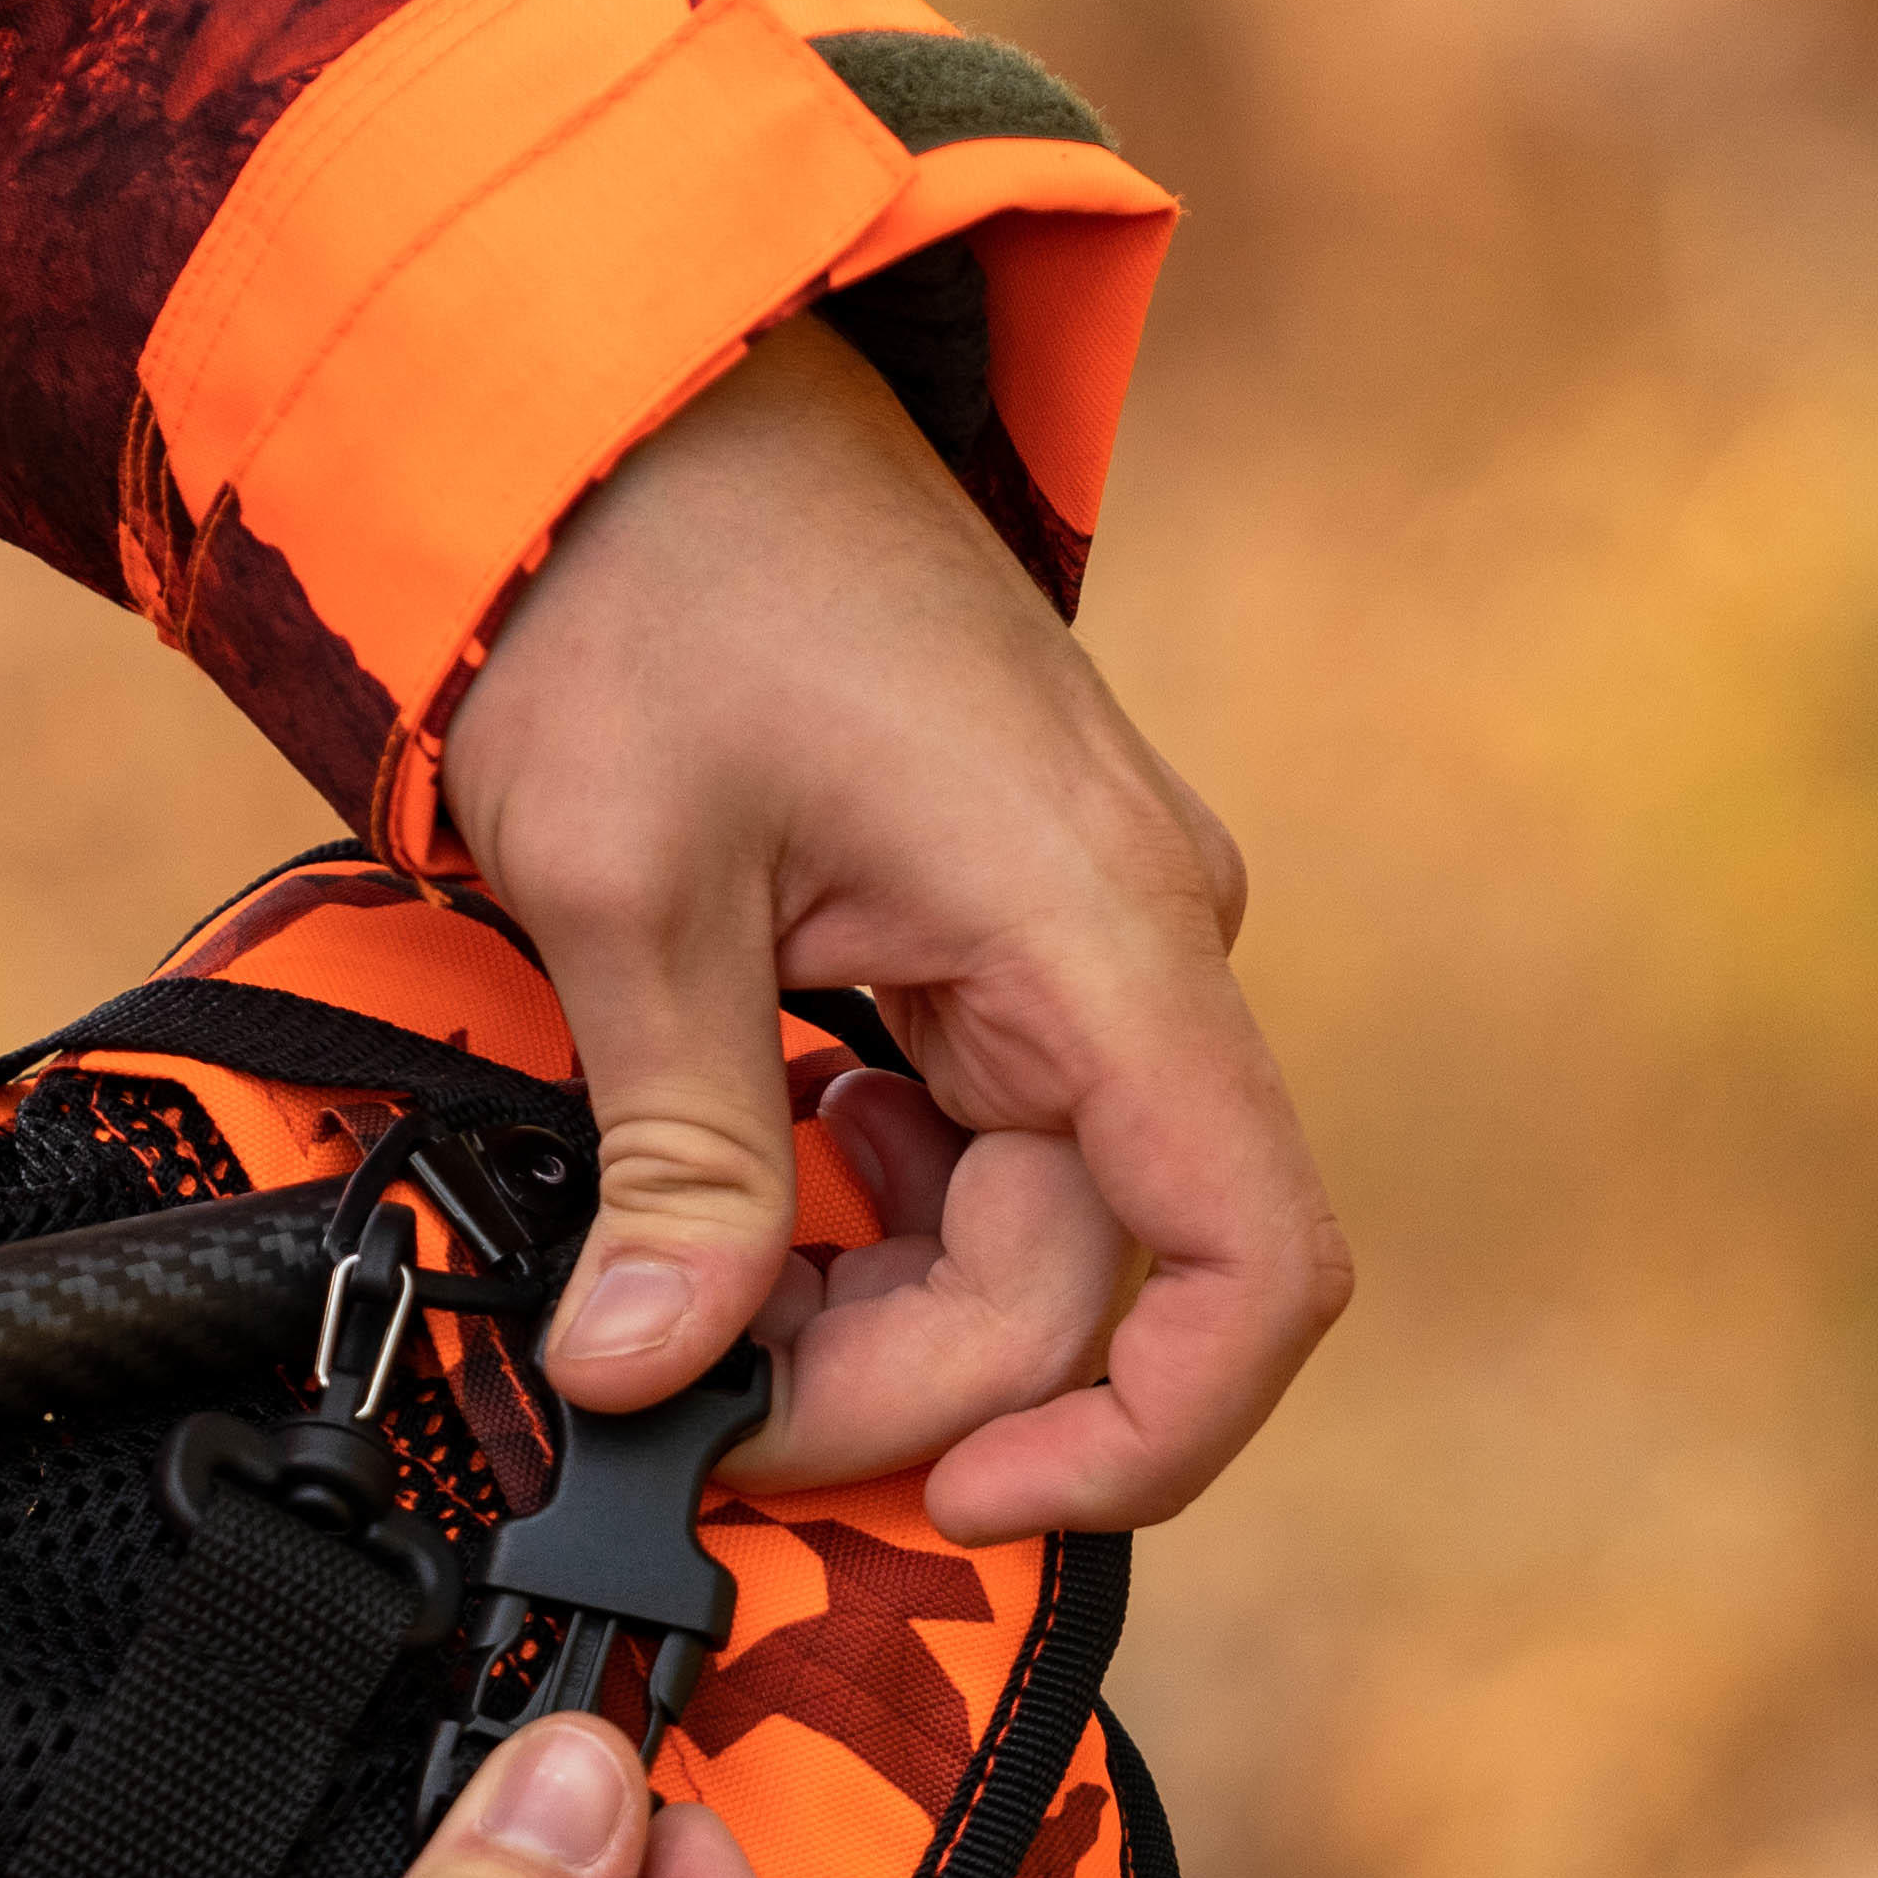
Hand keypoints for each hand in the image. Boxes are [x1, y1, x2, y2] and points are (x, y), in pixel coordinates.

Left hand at [436, 321, 1352, 1541]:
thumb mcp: (629, 880)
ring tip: (685, 1294)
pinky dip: (863, 1204)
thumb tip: (654, 1375)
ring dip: (870, 1300)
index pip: (1248, 1266)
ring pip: (1029, 1221)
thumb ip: (678, 1151)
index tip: (962, 1499)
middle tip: (683, 1403)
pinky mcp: (1008, 930)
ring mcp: (1083, 936)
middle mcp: (1137, 943)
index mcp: (1098, 931)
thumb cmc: (642, 574)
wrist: (630, 378)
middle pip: (1088, 1276)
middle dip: (896, 1379)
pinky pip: (984, 1133)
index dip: (1141, 1437)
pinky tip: (739, 1174)